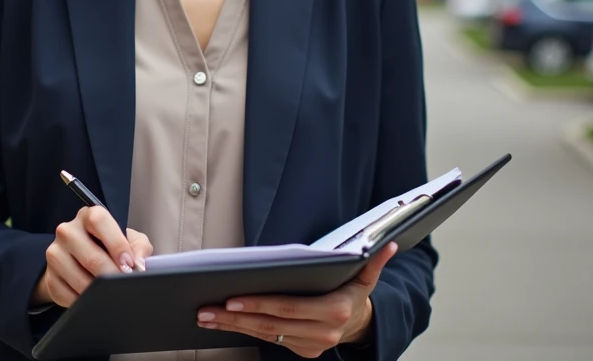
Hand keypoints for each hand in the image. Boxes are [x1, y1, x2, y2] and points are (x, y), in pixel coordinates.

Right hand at [33, 206, 153, 307]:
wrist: (81, 261)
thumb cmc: (109, 247)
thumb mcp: (129, 240)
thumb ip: (139, 247)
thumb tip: (140, 263)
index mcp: (88, 216)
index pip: (99, 221)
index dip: (117, 244)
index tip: (129, 264)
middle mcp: (68, 231)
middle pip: (90, 256)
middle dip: (111, 275)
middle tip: (124, 285)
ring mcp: (55, 254)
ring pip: (78, 278)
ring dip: (98, 290)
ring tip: (110, 293)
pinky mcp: (49, 277)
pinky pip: (67, 295)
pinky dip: (83, 301)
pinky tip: (92, 298)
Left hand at [196, 241, 397, 357]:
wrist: (363, 325)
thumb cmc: (355, 292)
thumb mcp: (366, 277)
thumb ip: (373, 261)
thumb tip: (388, 243)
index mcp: (333, 311)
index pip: (287, 308)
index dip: (259, 304)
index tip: (232, 298)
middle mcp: (322, 333)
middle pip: (270, 324)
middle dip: (235, 317)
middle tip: (205, 308)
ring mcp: (310, 346)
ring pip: (264, 334)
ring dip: (232, 326)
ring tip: (204, 315)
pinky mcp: (301, 352)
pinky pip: (268, 339)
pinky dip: (243, 331)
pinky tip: (221, 322)